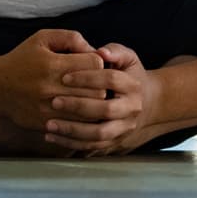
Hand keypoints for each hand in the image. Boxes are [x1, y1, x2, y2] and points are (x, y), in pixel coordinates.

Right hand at [0, 29, 106, 130]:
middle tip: (95, 82)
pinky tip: (79, 111)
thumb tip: (93, 49)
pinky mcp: (45, 124)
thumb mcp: (42, 38)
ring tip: (89, 97)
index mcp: (53, 64)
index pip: (95, 63)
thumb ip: (70, 38)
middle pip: (97, 89)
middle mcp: (51, 87)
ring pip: (90, 111)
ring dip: (93, 104)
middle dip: (100, 84)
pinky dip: (81, 119)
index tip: (91, 63)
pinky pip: (75, 126)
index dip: (97, 62)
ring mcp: (48, 109)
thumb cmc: (21, 59)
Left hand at [40, 42, 161, 155]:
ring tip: (50, 124)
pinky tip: (52, 137)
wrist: (146, 103)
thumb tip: (101, 52)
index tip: (65, 77)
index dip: (88, 77)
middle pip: (106, 110)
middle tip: (55, 101)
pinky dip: (70, 144)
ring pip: (99, 134)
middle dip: (78, 106)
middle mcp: (131, 109)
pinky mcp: (113, 142)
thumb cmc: (128, 76)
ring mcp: (123, 129)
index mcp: (133, 86)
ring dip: (72, 130)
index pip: (111, 79)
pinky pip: (91, 147)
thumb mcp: (127, 58)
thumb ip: (114, 51)